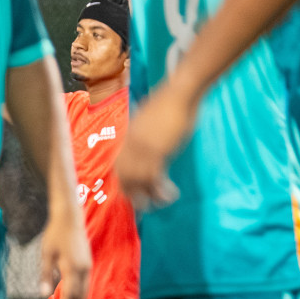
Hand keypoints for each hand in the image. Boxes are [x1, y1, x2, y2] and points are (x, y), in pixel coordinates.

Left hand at [40, 207, 91, 298]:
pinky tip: (70, 298)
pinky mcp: (88, 263)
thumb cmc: (54, 234)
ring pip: (85, 292)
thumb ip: (46, 275)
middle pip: (79, 298)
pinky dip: (79, 295)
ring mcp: (87, 267)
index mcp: (72, 269)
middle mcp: (83, 270)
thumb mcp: (46, 255)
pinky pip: (85, 285)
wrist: (69, 217)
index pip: (69, 297)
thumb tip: (44, 294)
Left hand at [116, 84, 195, 208]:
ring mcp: (143, 147)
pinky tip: (170, 195)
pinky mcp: (158, 150)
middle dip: (132, 192)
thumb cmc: (171, 102)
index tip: (130, 192)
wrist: (179, 92)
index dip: (124, 180)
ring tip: (159, 204)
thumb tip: (150, 139)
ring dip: (149, 195)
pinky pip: (154, 177)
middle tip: (144, 206)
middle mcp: (132, 143)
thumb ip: (147, 131)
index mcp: (130, 135)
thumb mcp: (152, 118)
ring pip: (138, 179)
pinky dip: (161, 189)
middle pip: (124, 174)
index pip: (120, 163)